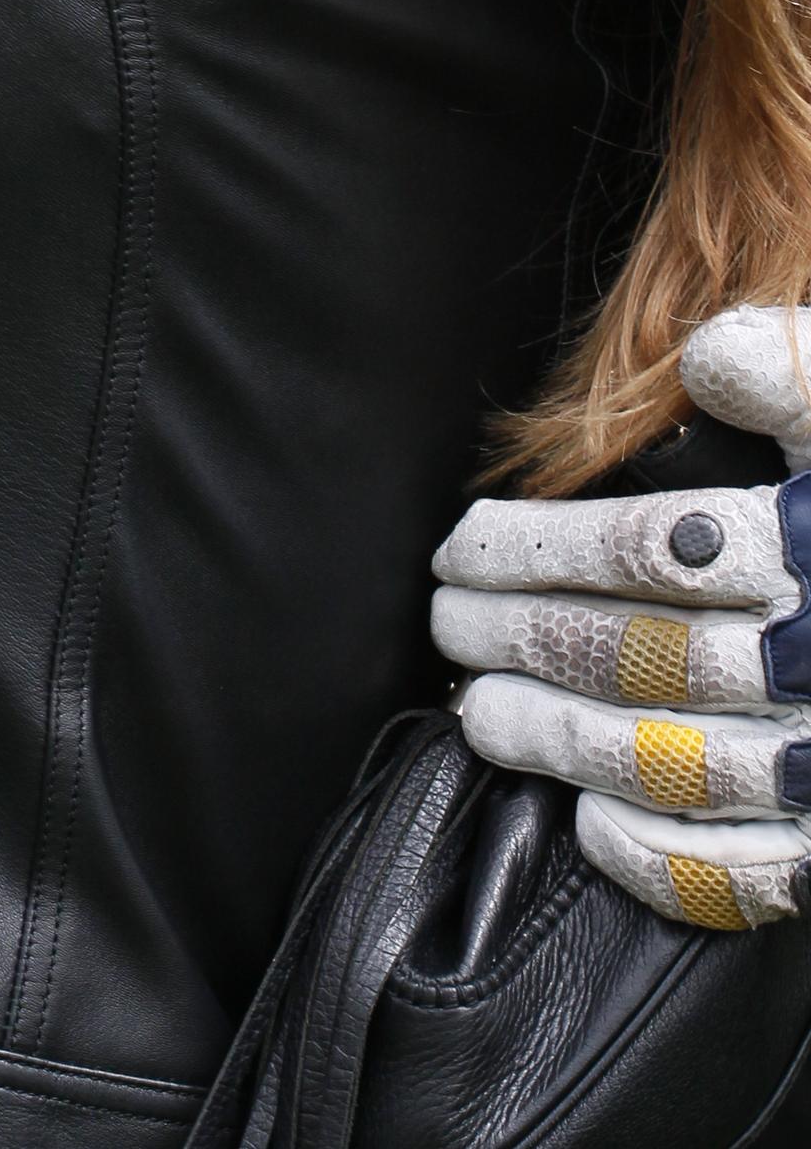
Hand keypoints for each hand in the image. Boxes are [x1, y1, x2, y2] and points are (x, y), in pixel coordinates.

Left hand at [435, 305, 810, 928]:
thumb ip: (794, 373)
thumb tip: (711, 353)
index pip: (647, 548)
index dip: (535, 547)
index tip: (461, 543)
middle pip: (637, 652)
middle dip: (520, 635)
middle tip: (448, 619)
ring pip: (669, 760)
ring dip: (555, 738)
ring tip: (479, 710)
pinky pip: (743, 872)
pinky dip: (657, 855)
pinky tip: (590, 818)